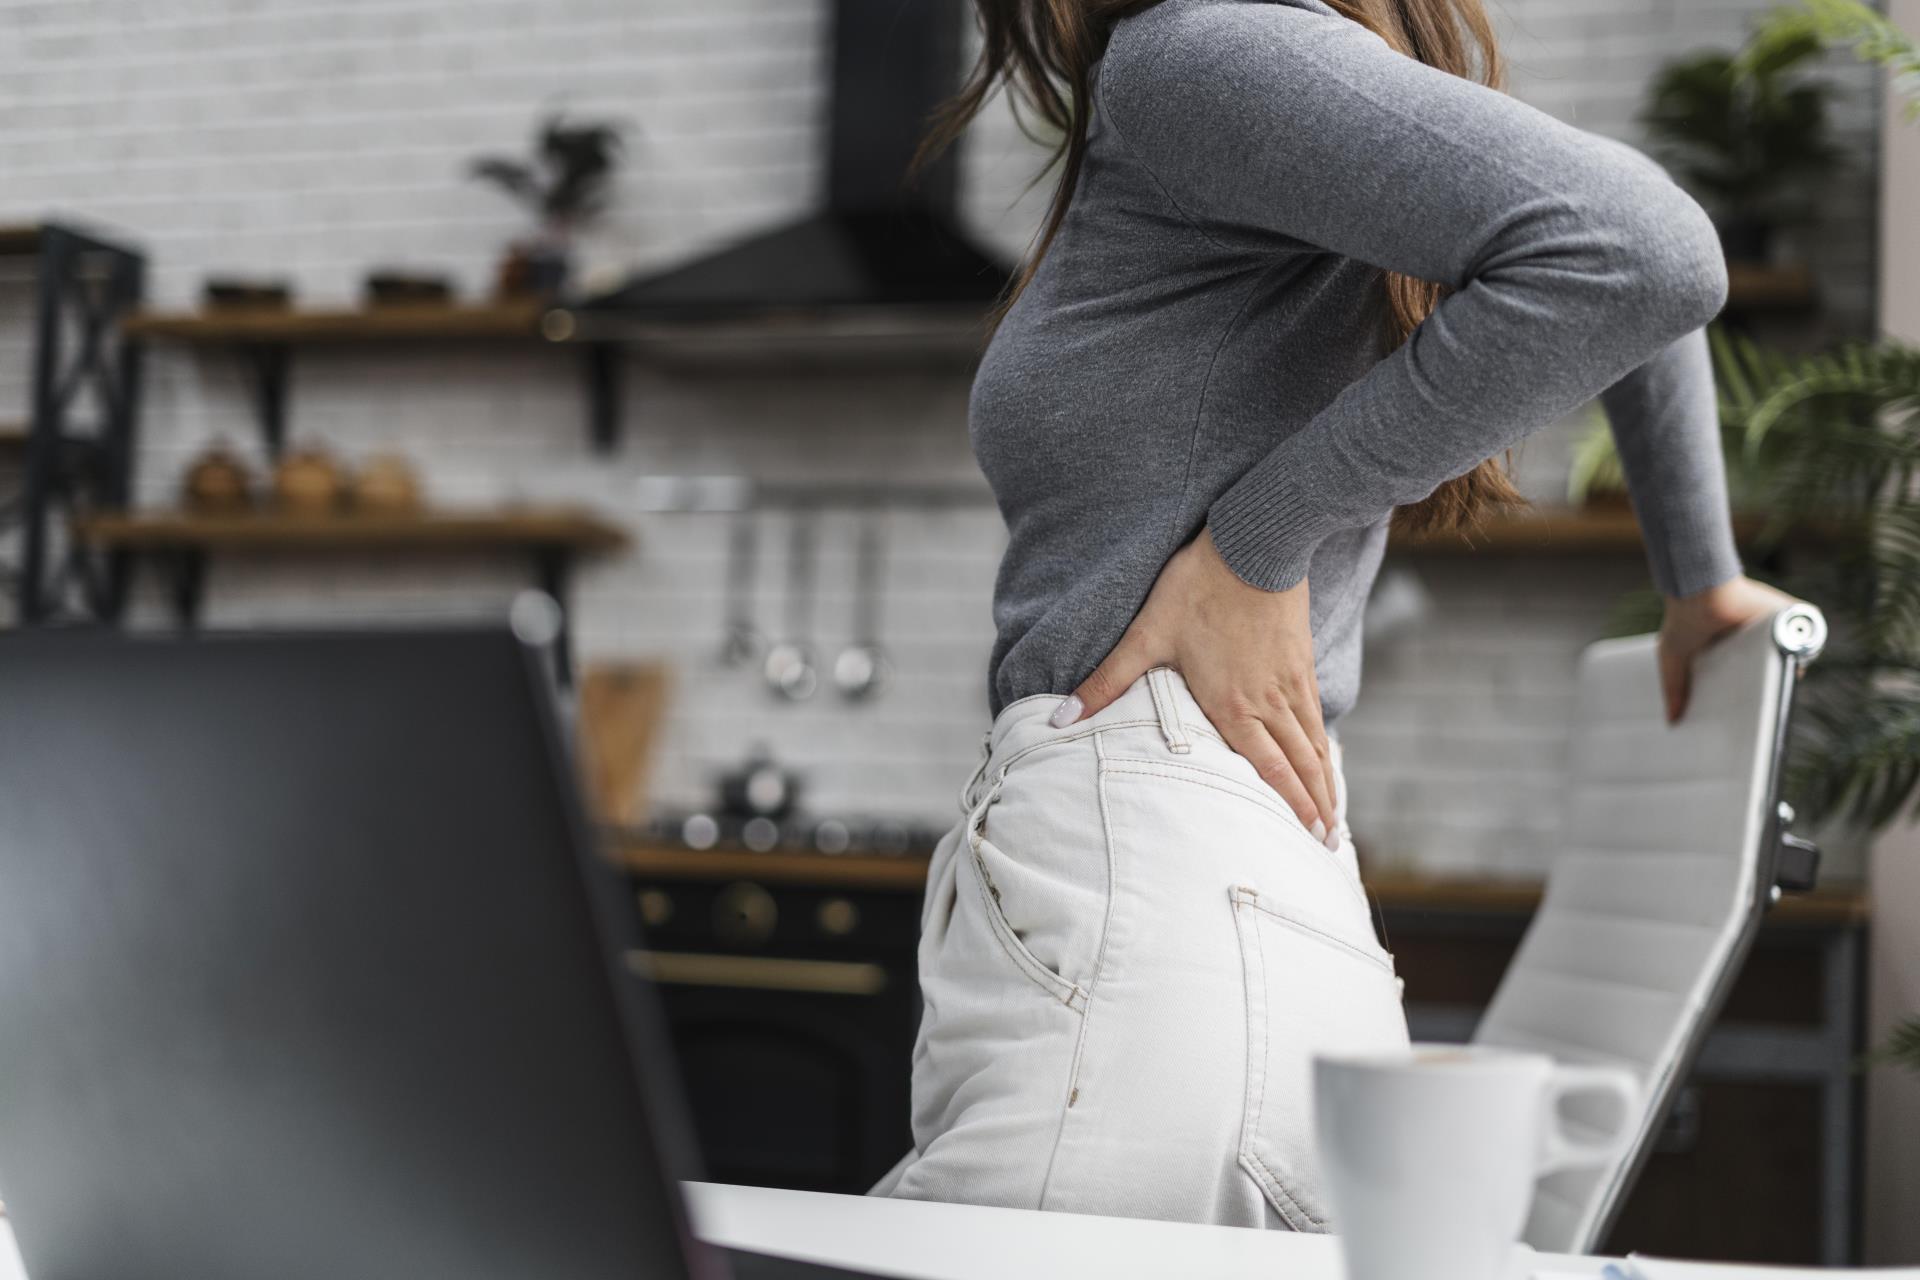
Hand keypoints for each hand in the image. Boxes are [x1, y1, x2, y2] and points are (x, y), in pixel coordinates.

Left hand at [1053, 528, 1337, 846]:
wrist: (1256, 541)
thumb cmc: (1198, 587)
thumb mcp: (1146, 634)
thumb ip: (1106, 681)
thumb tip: (1061, 717)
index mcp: (1233, 706)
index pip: (1268, 771)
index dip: (1290, 807)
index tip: (1307, 839)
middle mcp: (1268, 702)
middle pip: (1300, 767)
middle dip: (1316, 809)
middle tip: (1330, 845)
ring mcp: (1290, 683)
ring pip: (1314, 745)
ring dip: (1327, 783)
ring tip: (1334, 818)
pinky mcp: (1300, 662)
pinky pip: (1316, 716)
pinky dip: (1325, 746)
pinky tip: (1327, 758)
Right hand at [1658, 575, 1799, 722]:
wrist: (1701, 593)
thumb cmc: (1682, 619)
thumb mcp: (1672, 658)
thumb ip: (1673, 688)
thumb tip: (1672, 721)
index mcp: (1734, 648)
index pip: (1750, 675)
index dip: (1749, 695)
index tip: (1744, 715)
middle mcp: (1756, 638)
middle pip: (1773, 668)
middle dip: (1771, 687)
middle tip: (1761, 710)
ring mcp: (1775, 627)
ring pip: (1793, 656)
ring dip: (1790, 672)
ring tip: (1777, 694)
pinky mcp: (1789, 616)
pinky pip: (1808, 638)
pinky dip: (1806, 653)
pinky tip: (1793, 671)